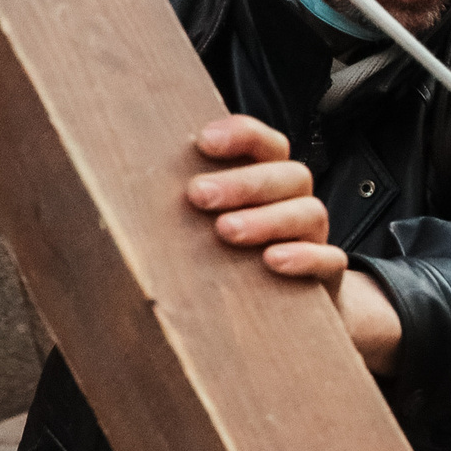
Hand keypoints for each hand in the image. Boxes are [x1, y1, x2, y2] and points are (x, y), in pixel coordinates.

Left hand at [186, 116, 400, 373]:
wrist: (278, 315)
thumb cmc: (225, 259)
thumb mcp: (201, 226)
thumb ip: (183, 205)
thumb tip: (121, 189)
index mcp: (268, 179)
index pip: (267, 144)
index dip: (241, 135)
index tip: (203, 142)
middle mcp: (295, 201)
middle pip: (289, 175)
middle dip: (243, 182)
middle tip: (198, 195)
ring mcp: (314, 237)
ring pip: (310, 212)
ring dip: (266, 218)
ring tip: (226, 232)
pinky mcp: (327, 275)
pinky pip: (329, 259)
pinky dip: (305, 257)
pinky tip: (272, 261)